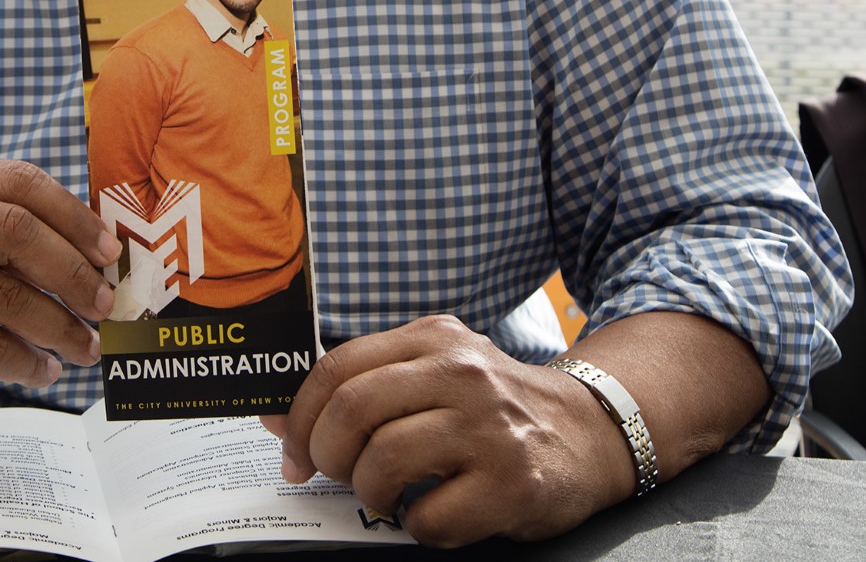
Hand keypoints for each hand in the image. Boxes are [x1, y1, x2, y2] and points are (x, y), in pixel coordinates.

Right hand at [0, 159, 118, 414]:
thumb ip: (9, 232)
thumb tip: (99, 257)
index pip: (18, 182)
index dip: (73, 216)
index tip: (108, 253)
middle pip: (15, 232)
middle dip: (72, 272)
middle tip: (102, 305)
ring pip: (6, 297)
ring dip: (59, 328)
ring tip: (84, 348)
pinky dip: (26, 363)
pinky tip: (42, 370)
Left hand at [259, 315, 634, 545]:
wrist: (590, 433)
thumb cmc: (493, 409)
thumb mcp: (434, 373)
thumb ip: (364, 385)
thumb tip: (275, 418)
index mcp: (434, 339)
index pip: (337, 368)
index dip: (300, 418)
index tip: (293, 453)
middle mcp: (462, 374)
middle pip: (351, 411)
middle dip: (326, 456)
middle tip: (338, 477)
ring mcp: (489, 429)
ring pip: (383, 463)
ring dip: (371, 494)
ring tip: (390, 496)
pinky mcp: (513, 483)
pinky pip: (430, 518)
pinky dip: (420, 526)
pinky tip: (436, 512)